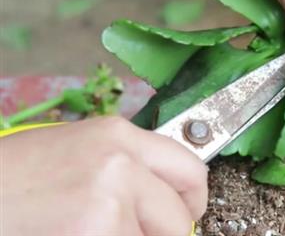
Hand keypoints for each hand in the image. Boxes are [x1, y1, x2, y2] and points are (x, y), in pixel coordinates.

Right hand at [0, 117, 207, 235]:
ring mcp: (111, 198)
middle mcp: (122, 161)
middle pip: (182, 216)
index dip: (191, 202)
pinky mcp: (96, 230)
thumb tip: (158, 200)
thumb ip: (124, 171)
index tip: (182, 217)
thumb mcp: (77, 153)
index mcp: (119, 135)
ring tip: (92, 232)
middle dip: (167, 235)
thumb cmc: (11, 178)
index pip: (190, 169)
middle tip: (140, 234)